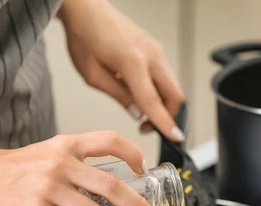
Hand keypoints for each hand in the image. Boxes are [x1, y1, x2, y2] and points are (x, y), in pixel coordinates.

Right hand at [0, 131, 156, 205]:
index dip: (134, 154)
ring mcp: (49, 187)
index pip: (110, 141)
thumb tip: (109, 183)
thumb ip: (77, 159)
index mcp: (67, 144)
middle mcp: (61, 163)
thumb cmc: (17, 167)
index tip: (143, 170)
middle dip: (134, 205)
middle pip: (110, 185)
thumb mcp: (49, 151)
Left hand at [58, 0, 184, 141]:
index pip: (153, 101)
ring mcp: (156, 50)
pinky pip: (165, 75)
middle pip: (175, 94)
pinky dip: (159, 90)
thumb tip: (138, 113)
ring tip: (141, 111)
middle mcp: (151, 55)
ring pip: (173, 84)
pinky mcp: (155, 48)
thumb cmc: (85, 37)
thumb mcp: (93, 75)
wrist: (87, 10)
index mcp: (133, 62)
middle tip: (148, 127)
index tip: (175, 138)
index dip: (164, 123)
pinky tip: (141, 94)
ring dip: (163, 103)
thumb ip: (119, 96)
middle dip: (168, 116)